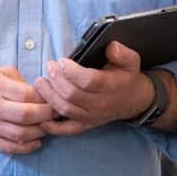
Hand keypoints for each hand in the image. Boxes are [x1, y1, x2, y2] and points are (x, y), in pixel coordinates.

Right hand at [0, 65, 55, 154]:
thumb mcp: (1, 72)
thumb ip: (22, 80)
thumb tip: (43, 93)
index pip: (26, 95)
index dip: (44, 98)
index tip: (53, 98)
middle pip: (26, 116)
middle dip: (46, 115)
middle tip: (56, 113)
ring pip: (21, 134)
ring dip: (40, 132)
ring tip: (47, 126)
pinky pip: (11, 147)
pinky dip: (27, 147)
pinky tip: (36, 140)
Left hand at [34, 40, 152, 136]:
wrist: (135, 100)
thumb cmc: (127, 77)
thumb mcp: (131, 60)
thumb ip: (121, 53)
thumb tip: (110, 46)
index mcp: (110, 86)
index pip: (87, 80)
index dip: (71, 71)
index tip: (62, 60)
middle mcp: (100, 104)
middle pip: (71, 95)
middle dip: (56, 80)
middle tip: (49, 66)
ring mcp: (91, 117)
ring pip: (65, 110)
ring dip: (49, 96)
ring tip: (41, 82)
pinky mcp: (86, 125)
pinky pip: (67, 129)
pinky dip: (52, 126)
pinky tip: (42, 116)